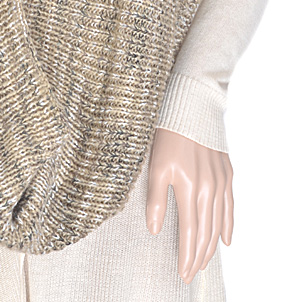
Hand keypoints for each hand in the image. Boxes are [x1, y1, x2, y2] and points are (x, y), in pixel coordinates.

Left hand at [146, 127, 233, 283]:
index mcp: (189, 190)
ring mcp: (221, 183)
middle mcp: (209, 190)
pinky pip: (230, 206)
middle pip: (206, 234)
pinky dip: (228, 225)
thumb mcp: (155, 167)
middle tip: (191, 274)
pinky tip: (225, 239)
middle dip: (199, 258)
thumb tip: (154, 230)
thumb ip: (155, 200)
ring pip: (218, 224)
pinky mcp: (227, 174)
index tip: (182, 274)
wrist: (191, 110)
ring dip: (212, 246)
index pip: (189, 233)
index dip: (186, 256)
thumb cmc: (168, 137)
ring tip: (203, 262)